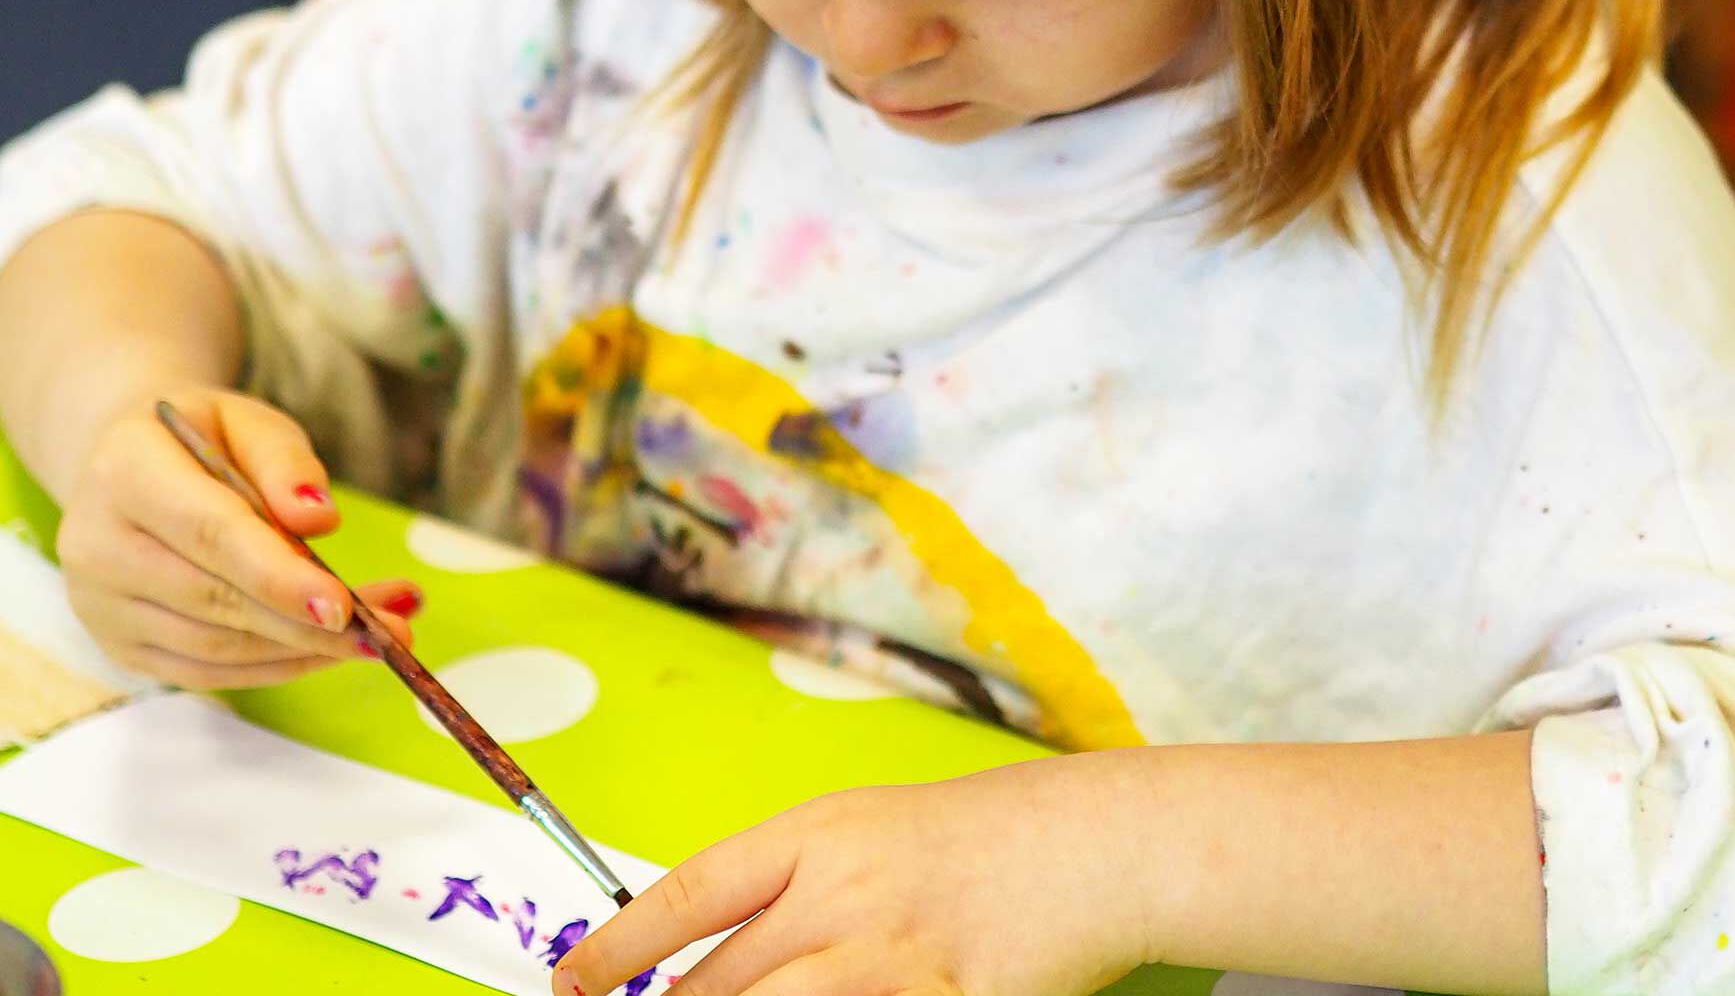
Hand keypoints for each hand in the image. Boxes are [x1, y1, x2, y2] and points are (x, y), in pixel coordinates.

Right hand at [55, 385, 422, 687]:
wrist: (127, 464)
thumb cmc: (203, 436)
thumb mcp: (249, 420)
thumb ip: (284, 463)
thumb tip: (320, 522)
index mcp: (124, 472)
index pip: (208, 534)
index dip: (277, 575)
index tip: (343, 605)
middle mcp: (96, 546)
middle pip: (216, 600)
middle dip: (311, 623)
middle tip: (395, 627)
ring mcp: (100, 606)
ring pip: (215, 647)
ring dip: (306, 650)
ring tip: (383, 634)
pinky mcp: (120, 646)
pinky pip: (207, 671)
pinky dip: (276, 666)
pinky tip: (332, 649)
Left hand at [551, 752, 1157, 995]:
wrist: (1084, 843)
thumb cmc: (973, 840)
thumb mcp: (868, 834)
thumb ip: (790, 888)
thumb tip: (700, 963)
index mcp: (819, 834)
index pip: (690, 892)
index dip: (618, 946)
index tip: (570, 983)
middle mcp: (844, 894)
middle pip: (716, 985)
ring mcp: (893, 960)